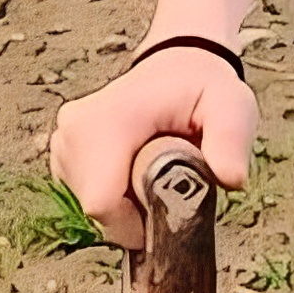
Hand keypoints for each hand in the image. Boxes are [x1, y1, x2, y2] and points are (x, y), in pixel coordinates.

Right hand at [44, 44, 255, 248]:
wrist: (176, 68)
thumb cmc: (203, 89)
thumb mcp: (231, 107)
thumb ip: (231, 140)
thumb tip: (231, 178)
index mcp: (111, 118)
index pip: (102, 201)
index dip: (136, 224)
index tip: (169, 210)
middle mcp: (75, 128)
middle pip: (97, 209)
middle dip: (135, 214)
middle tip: (168, 183)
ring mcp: (63, 141)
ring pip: (90, 207)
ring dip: (125, 206)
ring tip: (153, 172)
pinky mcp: (62, 154)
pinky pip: (84, 197)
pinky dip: (113, 198)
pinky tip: (134, 173)